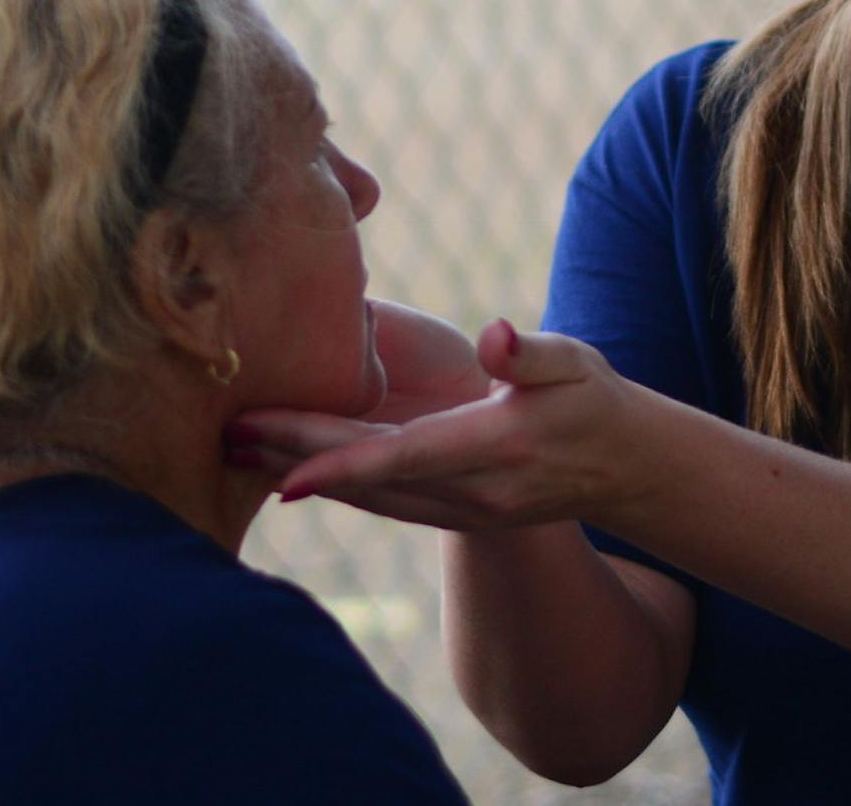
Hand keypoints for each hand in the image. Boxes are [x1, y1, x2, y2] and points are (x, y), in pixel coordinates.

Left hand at [225, 320, 649, 531]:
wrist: (624, 469)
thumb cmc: (595, 400)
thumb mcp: (576, 363)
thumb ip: (532, 353)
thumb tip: (492, 336)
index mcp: (499, 446)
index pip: (408, 457)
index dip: (343, 466)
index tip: (284, 473)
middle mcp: (475, 491)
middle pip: (371, 480)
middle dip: (295, 460)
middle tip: (226, 435)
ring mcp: (462, 511)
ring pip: (369, 497)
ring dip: (302, 472)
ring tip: (238, 446)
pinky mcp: (453, 514)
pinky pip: (382, 500)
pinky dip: (334, 483)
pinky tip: (287, 464)